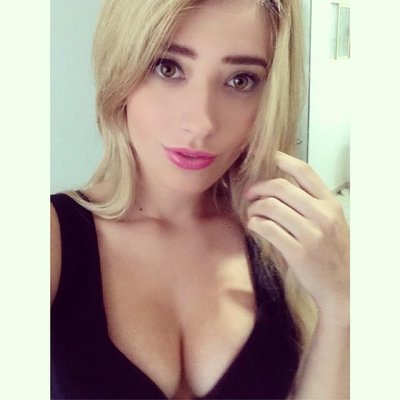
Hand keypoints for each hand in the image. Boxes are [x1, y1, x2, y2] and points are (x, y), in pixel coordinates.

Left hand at [245, 151, 348, 322]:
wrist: (343, 286)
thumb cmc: (333, 252)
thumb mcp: (331, 222)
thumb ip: (312, 203)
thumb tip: (283, 187)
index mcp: (330, 204)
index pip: (305, 172)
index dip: (285, 160)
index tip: (271, 157)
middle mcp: (322, 215)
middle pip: (281, 187)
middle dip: (259, 188)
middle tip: (250, 194)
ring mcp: (310, 234)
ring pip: (270, 207)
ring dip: (254, 208)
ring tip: (252, 213)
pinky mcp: (297, 252)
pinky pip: (267, 229)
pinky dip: (255, 224)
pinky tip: (254, 226)